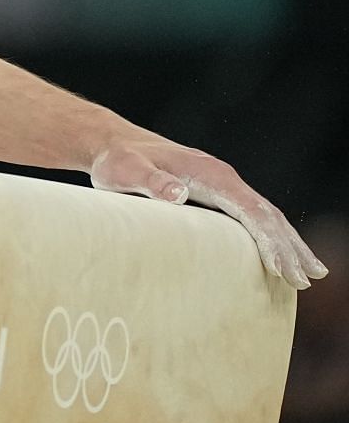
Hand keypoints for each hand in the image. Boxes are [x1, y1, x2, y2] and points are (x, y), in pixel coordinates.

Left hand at [89, 134, 327, 288]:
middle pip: (267, 214)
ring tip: (310, 274)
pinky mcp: (216, 192)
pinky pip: (252, 216)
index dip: (270, 239)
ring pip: (265, 215)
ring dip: (288, 243)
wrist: (112, 144)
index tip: (283, 267)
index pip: (251, 210)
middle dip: (290, 246)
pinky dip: (272, 236)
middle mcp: (223, 177)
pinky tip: (281, 256)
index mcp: (209, 174)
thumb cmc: (118, 160)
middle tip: (307, 279)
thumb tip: (179, 193)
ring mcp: (222, 183)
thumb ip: (151, 181)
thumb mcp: (127, 171)